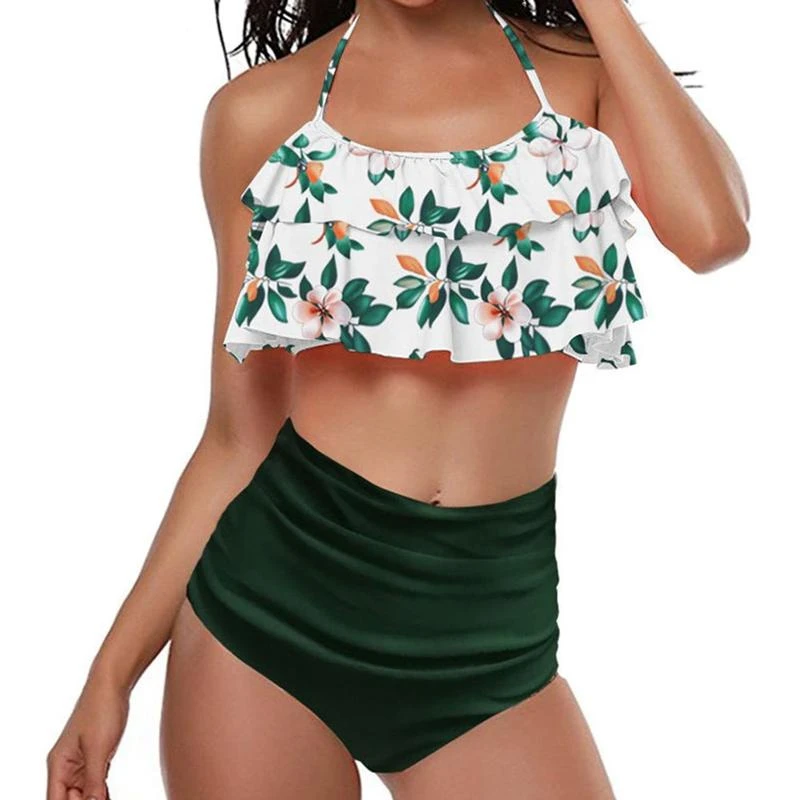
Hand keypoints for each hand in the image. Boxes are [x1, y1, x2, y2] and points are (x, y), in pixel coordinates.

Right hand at [46, 675, 129, 799]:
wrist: (112, 683)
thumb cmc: (101, 710)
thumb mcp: (99, 749)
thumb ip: (94, 780)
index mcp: (59, 764)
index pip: (56, 799)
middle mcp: (66, 766)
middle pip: (69, 798)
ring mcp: (81, 761)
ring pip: (83, 793)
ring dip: (94, 799)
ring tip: (107, 798)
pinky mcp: (96, 756)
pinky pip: (95, 782)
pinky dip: (101, 791)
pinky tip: (108, 796)